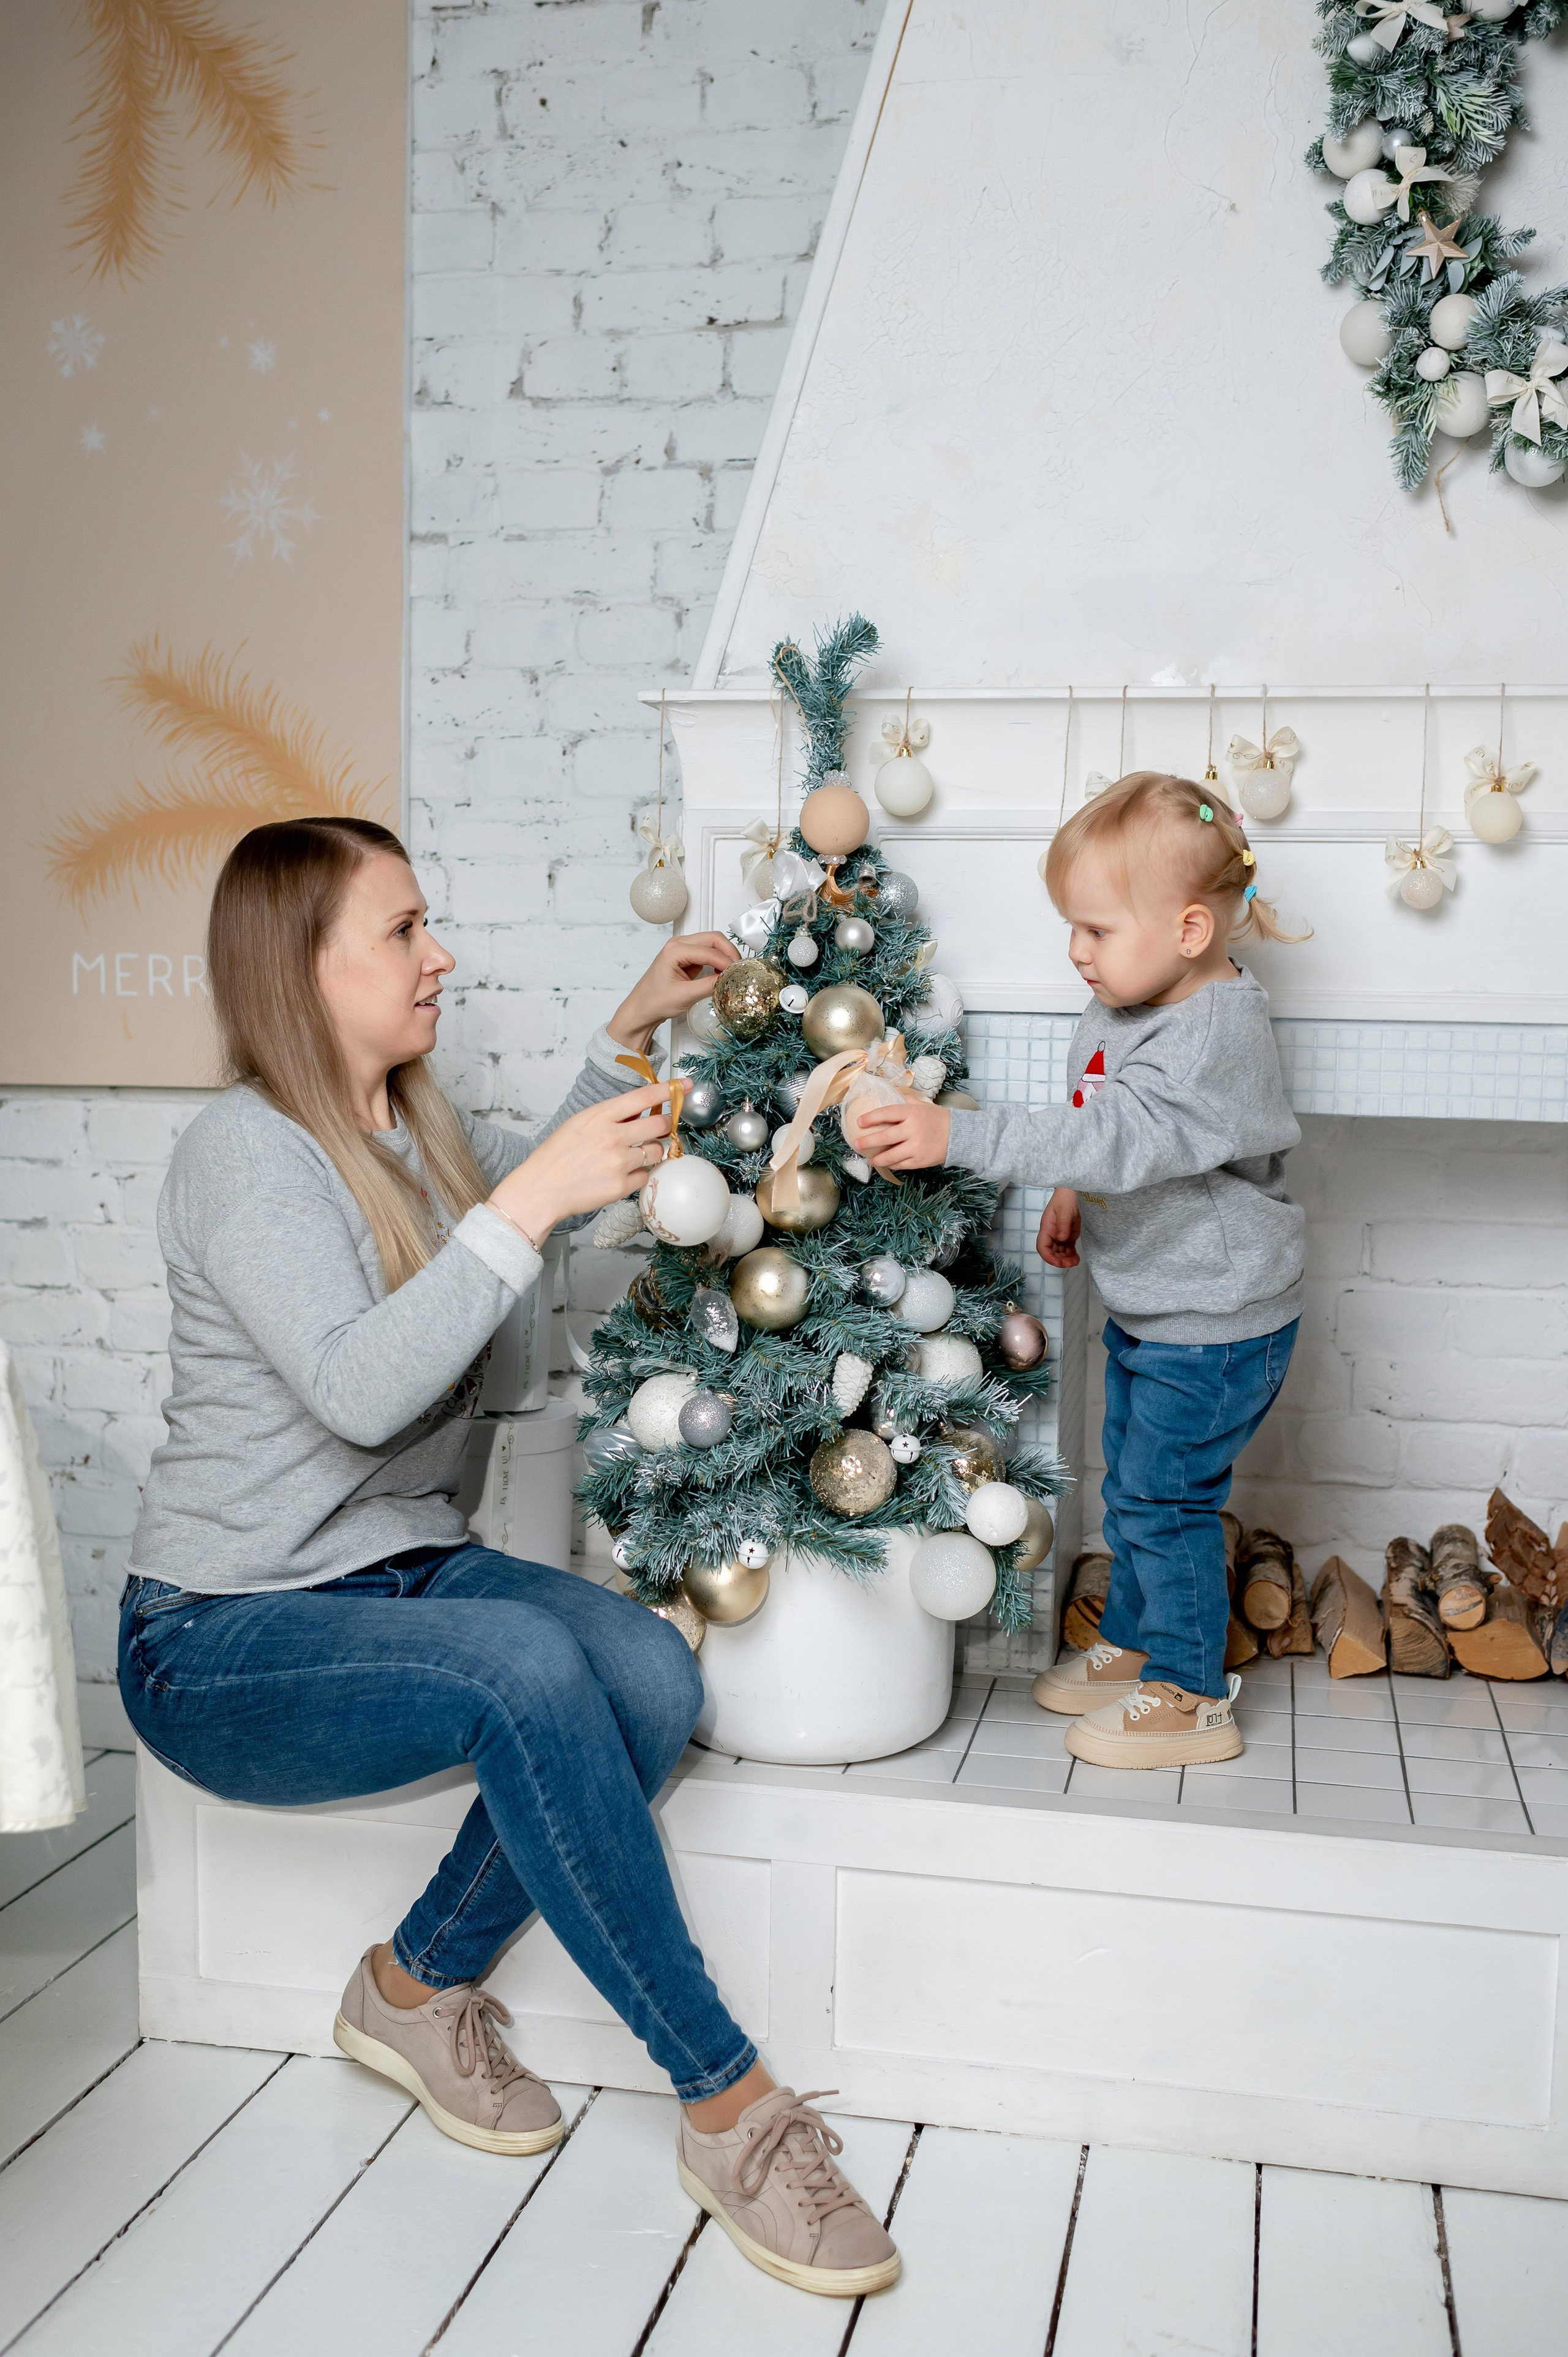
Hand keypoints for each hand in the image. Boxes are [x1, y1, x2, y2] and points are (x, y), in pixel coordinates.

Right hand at [488, 1083, 670, 1242]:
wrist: (541, 1189)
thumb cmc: (557, 1156)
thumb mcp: (579, 1124)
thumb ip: (610, 1116)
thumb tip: (640, 1112)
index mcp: (600, 1116)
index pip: (643, 1097)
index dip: (668, 1090)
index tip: (684, 1086)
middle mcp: (612, 1136)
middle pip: (660, 1124)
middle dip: (664, 1124)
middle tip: (660, 1127)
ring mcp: (619, 1162)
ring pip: (657, 1151)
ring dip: (652, 1151)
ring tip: (632, 1155)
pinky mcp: (622, 1186)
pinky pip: (646, 1175)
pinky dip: (638, 1175)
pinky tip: (620, 1175)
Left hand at [609, 932, 740, 1054]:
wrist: (642, 1008)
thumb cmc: (656, 1001)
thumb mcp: (685, 996)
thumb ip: (709, 986)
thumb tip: (729, 979)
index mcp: (675, 950)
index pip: (709, 949)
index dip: (726, 961)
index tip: (738, 974)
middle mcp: (678, 944)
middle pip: (713, 939)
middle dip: (729, 952)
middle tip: (739, 969)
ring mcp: (682, 948)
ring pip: (712, 943)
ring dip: (724, 955)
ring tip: (732, 972)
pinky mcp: (686, 956)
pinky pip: (707, 952)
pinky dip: (718, 960)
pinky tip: (722, 973)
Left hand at [854, 1097, 950, 1173]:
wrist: (958, 1135)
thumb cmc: (937, 1118)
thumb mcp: (922, 1105)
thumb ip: (905, 1099)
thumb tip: (888, 1091)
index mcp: (911, 1113)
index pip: (887, 1113)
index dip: (871, 1117)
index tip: (859, 1122)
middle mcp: (912, 1129)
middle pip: (885, 1137)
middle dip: (868, 1141)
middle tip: (857, 1144)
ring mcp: (916, 1146)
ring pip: (891, 1155)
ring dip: (878, 1159)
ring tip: (870, 1160)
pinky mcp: (919, 1160)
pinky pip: (901, 1164)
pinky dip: (891, 1164)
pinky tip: (886, 1163)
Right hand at [1036, 1188, 1080, 1268]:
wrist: (1072, 1192)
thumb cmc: (1065, 1199)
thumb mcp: (1065, 1210)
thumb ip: (1062, 1225)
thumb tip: (1061, 1239)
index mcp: (1047, 1228)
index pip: (1042, 1246)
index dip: (1048, 1257)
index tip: (1058, 1262)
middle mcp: (1051, 1234)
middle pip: (1051, 1252)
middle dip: (1060, 1260)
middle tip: (1071, 1263)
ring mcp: (1060, 1235)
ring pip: (1060, 1252)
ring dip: (1066, 1259)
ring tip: (1075, 1261)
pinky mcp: (1068, 1236)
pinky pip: (1068, 1249)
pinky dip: (1071, 1255)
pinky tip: (1076, 1258)